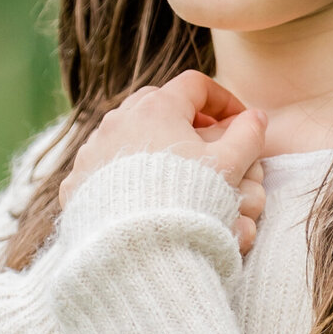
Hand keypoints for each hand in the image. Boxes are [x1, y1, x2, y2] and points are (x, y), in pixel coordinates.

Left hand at [60, 71, 268, 255]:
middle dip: (184, 117)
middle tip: (205, 140)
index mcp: (156, 108)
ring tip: (174, 168)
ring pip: (126, 132)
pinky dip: (124, 170)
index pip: (195, 86)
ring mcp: (93, 150)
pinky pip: (102, 165)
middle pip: (156, 103)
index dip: (222, 100)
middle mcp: (118, 121)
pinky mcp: (77, 182)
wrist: (135, 247)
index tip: (239, 121)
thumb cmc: (186, 201)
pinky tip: (141, 192)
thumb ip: (248, 136)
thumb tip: (256, 117)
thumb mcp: (229, 166)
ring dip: (152, 142)